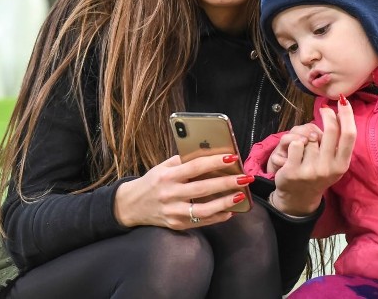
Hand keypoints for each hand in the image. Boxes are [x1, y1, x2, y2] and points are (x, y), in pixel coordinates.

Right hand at [113, 153, 250, 229]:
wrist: (131, 206)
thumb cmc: (152, 182)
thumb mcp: (163, 167)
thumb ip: (183, 161)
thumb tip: (209, 153)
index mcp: (167, 176)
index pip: (194, 167)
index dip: (214, 162)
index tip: (232, 158)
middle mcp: (170, 194)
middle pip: (203, 189)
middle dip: (227, 183)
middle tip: (245, 178)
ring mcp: (173, 211)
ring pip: (203, 210)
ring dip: (225, 203)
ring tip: (240, 196)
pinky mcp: (176, 224)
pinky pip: (200, 222)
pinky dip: (217, 217)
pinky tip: (230, 211)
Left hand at [271, 99, 355, 215]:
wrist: (298, 197)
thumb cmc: (318, 173)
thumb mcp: (334, 161)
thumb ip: (338, 141)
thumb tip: (341, 112)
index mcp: (342, 165)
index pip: (349, 135)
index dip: (347, 115)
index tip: (344, 101)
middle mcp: (329, 168)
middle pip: (331, 131)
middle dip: (327, 115)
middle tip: (324, 110)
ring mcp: (311, 171)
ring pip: (311, 137)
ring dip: (308, 137)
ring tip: (306, 148)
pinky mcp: (294, 171)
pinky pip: (295, 143)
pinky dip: (293, 142)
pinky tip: (294, 152)